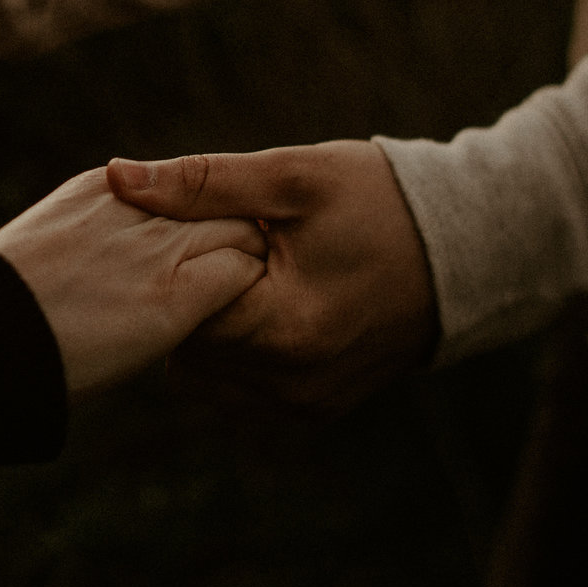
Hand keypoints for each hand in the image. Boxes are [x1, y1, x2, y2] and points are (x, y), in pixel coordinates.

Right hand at [0, 170, 269, 396]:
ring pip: (242, 233)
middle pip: (223, 202)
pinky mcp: (176, 294)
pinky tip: (230, 325)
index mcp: (103, 188)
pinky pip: (243, 276)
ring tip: (239, 307)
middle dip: (235, 237)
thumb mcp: (44, 249)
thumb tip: (103, 261)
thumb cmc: (0, 313)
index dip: (203, 224)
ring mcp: (156, 247)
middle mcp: (136, 204)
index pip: (186, 188)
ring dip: (245, 268)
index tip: (205, 256)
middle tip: (240, 282)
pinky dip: (246, 297)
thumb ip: (91, 237)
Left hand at [106, 142, 437, 411]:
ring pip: (206, 376)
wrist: (468, 248)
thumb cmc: (379, 201)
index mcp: (284, 328)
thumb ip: (202, 182)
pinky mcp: (315, 410)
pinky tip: (254, 305)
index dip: (172, 266)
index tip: (186, 233)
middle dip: (187, 299)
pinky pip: (240, 391)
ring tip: (237, 276)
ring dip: (208, 331)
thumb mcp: (292, 178)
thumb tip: (119, 176)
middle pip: (186, 349)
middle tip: (213, 249)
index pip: (177, 311)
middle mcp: (293, 383)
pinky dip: (235, 353)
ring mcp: (305, 405)